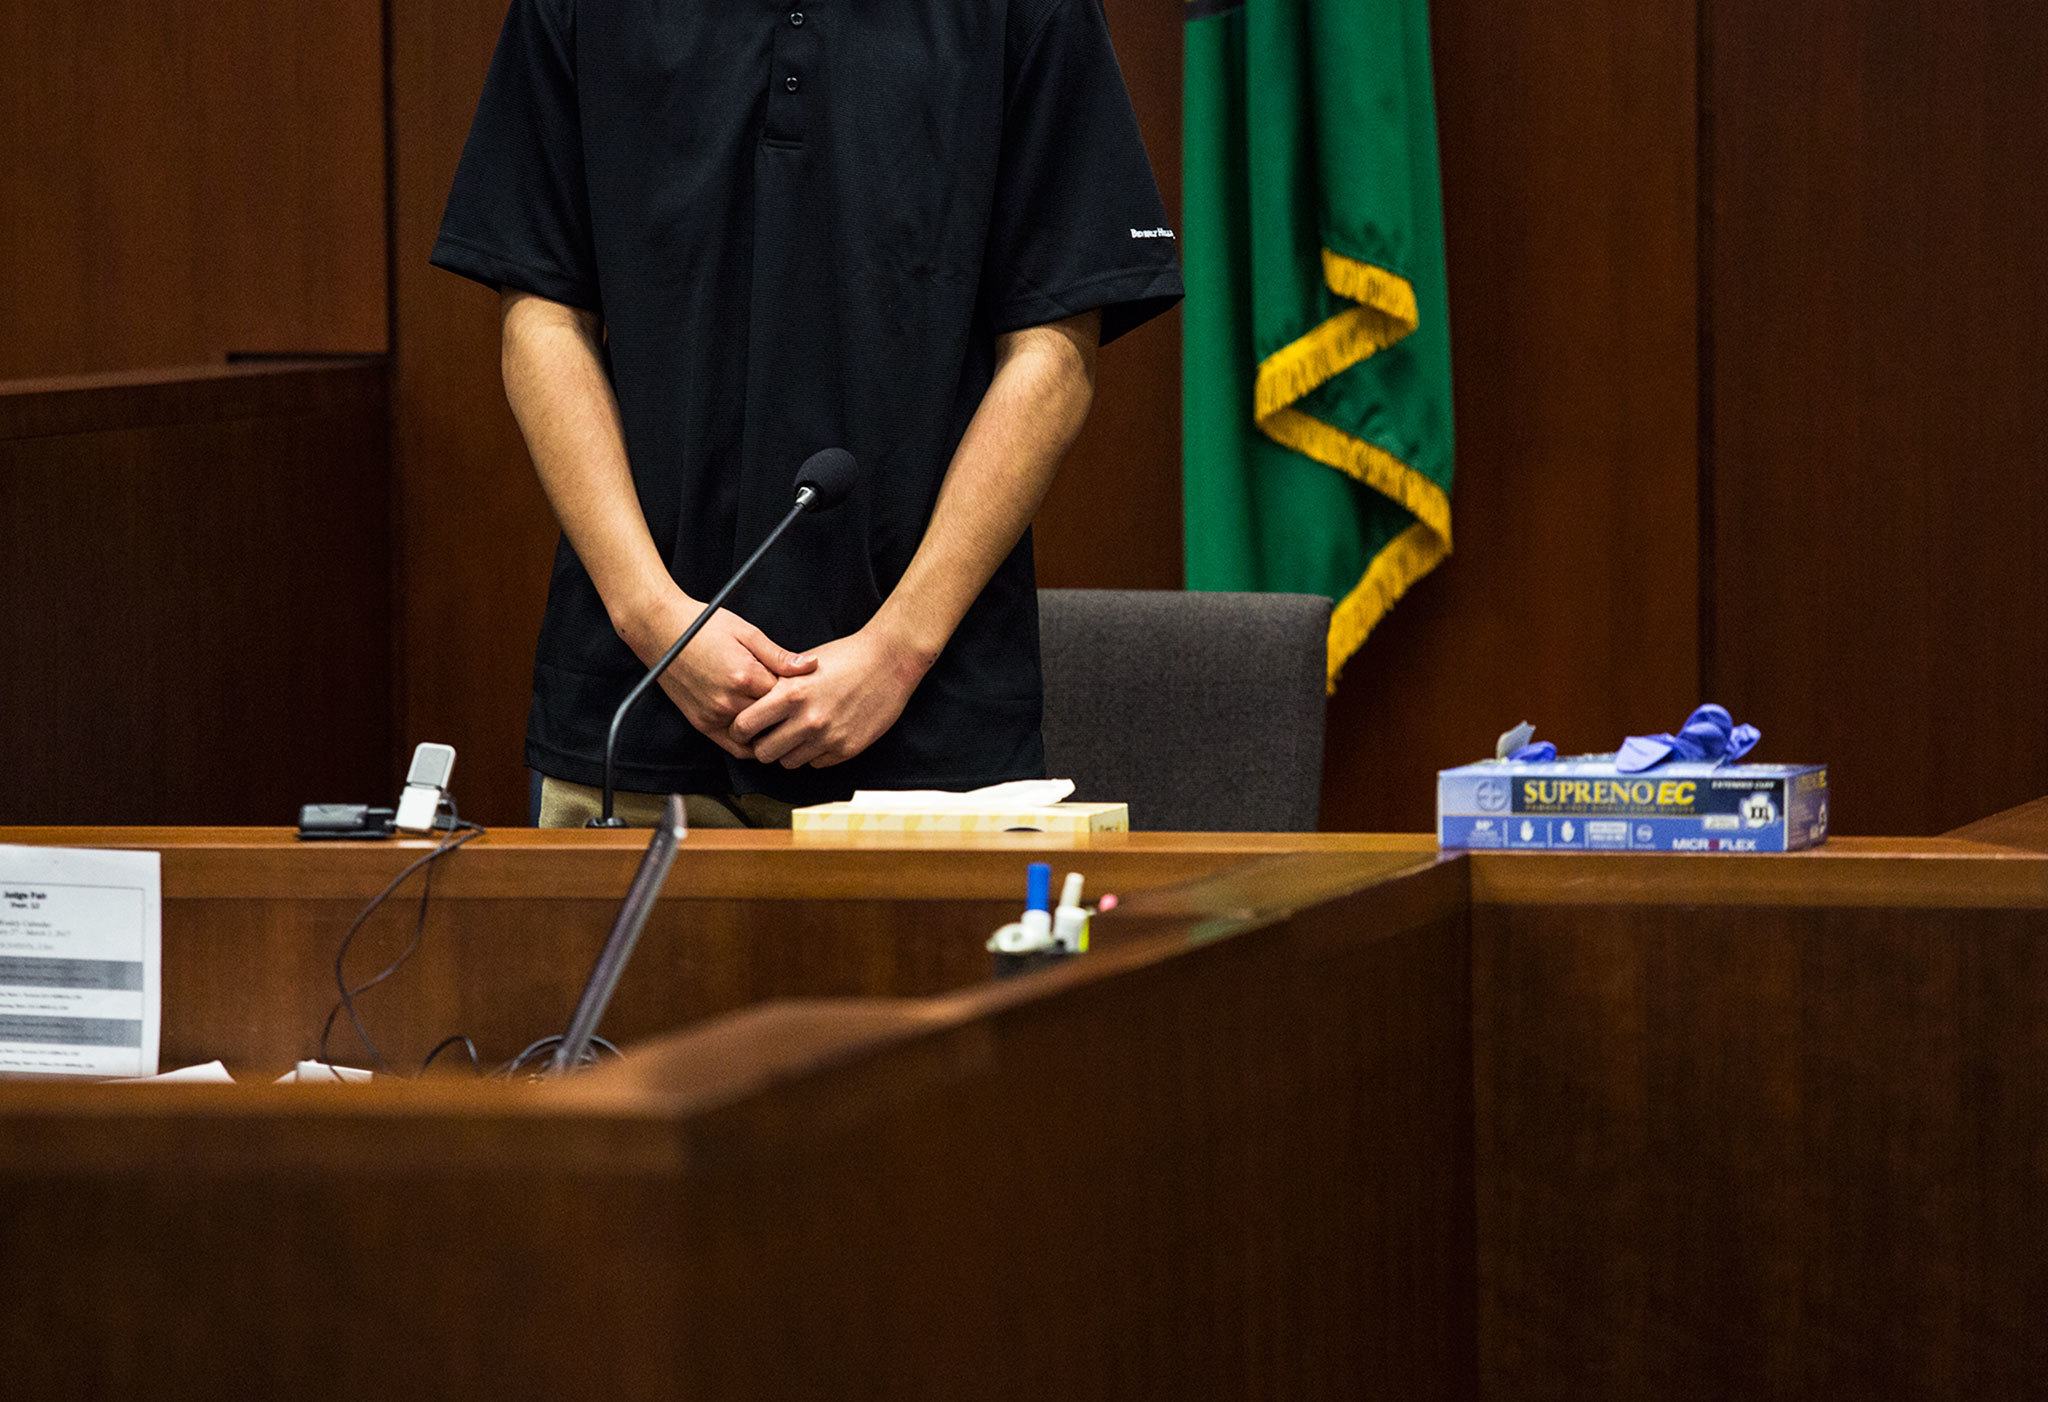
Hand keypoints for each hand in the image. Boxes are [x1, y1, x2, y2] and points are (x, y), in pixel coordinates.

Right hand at [618, 586, 814, 758]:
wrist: (660, 630)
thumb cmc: (704, 625)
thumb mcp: (747, 632)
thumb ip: (779, 655)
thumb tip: (812, 666)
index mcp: (745, 676)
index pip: (787, 697)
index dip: (799, 693)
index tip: (805, 688)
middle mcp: (729, 701)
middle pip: (773, 719)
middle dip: (787, 714)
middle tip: (798, 706)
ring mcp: (713, 716)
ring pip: (757, 737)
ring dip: (771, 731)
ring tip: (783, 721)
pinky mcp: (702, 724)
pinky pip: (734, 747)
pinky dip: (751, 745)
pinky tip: (763, 736)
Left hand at [727, 624, 931, 768]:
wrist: (889, 661)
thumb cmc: (845, 657)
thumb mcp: (803, 666)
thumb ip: (777, 687)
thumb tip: (752, 705)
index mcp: (790, 694)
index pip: (744, 726)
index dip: (740, 729)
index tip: (745, 728)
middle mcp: (807, 719)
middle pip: (763, 753)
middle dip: (763, 745)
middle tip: (770, 736)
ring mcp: (828, 737)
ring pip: (789, 763)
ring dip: (789, 752)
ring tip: (798, 735)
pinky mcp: (847, 749)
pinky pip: (816, 764)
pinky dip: (814, 754)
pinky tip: (821, 736)